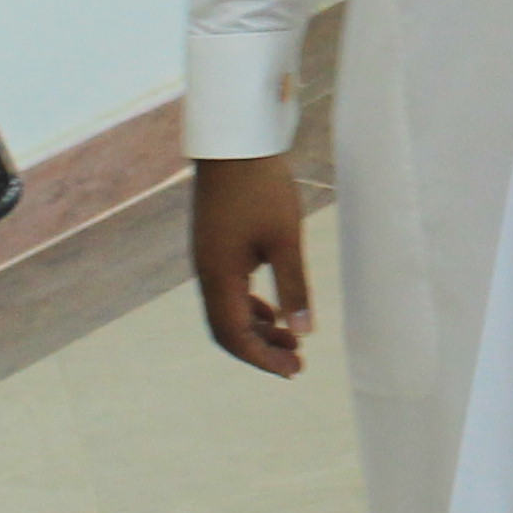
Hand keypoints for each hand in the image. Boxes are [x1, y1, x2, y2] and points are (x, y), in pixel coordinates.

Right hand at [194, 153, 312, 376]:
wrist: (234, 143)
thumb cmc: (262, 187)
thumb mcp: (286, 239)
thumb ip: (294, 287)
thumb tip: (306, 331)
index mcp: (219, 276)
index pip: (234, 335)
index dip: (262, 358)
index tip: (293, 369)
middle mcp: (207, 272)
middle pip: (227, 329)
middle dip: (260, 350)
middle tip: (296, 363)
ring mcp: (208, 258)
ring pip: (227, 310)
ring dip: (257, 329)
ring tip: (293, 339)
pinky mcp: (215, 245)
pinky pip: (228, 290)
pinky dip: (250, 307)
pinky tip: (274, 311)